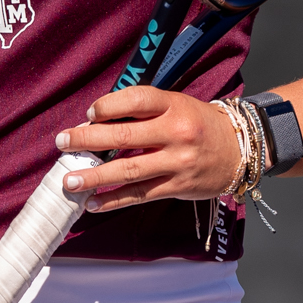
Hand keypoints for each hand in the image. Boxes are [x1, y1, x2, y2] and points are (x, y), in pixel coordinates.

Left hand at [53, 87, 243, 212]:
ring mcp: (177, 163)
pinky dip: (114, 200)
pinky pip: (140, 195)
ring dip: (95, 177)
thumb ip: (143, 110)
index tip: (89, 113)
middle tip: (62, 142)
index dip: (109, 105)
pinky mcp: (177, 187)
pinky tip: (93, 203)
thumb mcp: (177, 105)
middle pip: (125, 135)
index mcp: (175, 105)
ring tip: (69, 181)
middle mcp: (176, 133)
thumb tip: (98, 121)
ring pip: (129, 170)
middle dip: (88, 140)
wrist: (240, 150)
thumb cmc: (200, 124)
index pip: (137, 99)